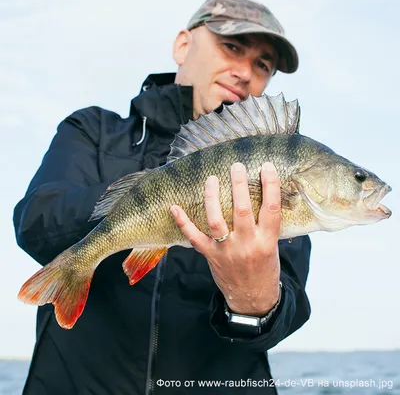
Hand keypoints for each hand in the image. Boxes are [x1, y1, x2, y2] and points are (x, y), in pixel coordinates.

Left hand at [170, 162, 280, 316]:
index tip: (266, 167)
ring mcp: (227, 251)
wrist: (253, 298)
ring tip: (211, 179)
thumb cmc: (265, 269)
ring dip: (212, 197)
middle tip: (236, 166)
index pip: (271, 209)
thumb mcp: (273, 247)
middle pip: (242, 210)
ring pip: (216, 220)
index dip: (271, 186)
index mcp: (267, 241)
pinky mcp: (211, 256)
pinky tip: (175, 207)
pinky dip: (183, 222)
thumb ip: (267, 225)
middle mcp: (247, 244)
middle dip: (239, 185)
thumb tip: (264, 195)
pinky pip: (194, 238)